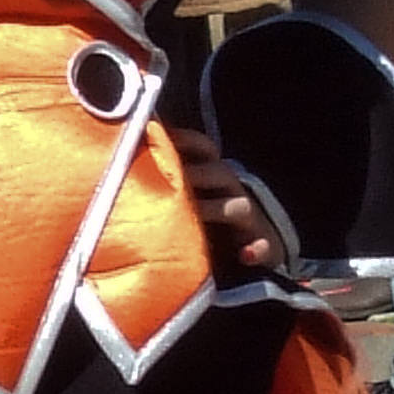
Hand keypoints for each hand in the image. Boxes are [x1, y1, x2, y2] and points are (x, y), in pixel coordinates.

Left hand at [167, 126, 288, 270]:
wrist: (252, 241)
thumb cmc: (209, 212)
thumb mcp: (192, 191)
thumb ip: (168, 178)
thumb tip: (129, 159)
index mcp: (213, 173)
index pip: (203, 148)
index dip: (186, 140)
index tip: (162, 136)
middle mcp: (232, 189)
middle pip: (219, 173)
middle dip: (195, 173)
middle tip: (169, 179)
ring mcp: (248, 217)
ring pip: (238, 206)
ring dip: (216, 209)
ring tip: (196, 213)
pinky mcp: (261, 244)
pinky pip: (263, 246)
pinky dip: (256, 250)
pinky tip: (246, 256)